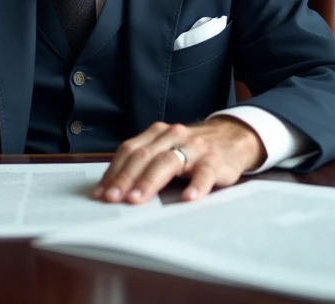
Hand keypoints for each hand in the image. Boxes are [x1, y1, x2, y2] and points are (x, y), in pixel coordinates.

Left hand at [94, 117, 266, 203]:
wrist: (233, 137)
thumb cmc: (192, 149)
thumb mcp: (167, 148)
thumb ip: (145, 162)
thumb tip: (113, 188)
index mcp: (157, 134)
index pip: (130, 150)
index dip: (114, 171)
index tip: (101, 192)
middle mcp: (173, 136)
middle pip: (144, 156)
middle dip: (125, 178)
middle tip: (113, 198)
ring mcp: (195, 147)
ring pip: (168, 162)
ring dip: (149, 182)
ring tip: (137, 200)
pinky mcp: (215, 160)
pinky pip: (204, 172)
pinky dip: (196, 184)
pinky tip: (188, 198)